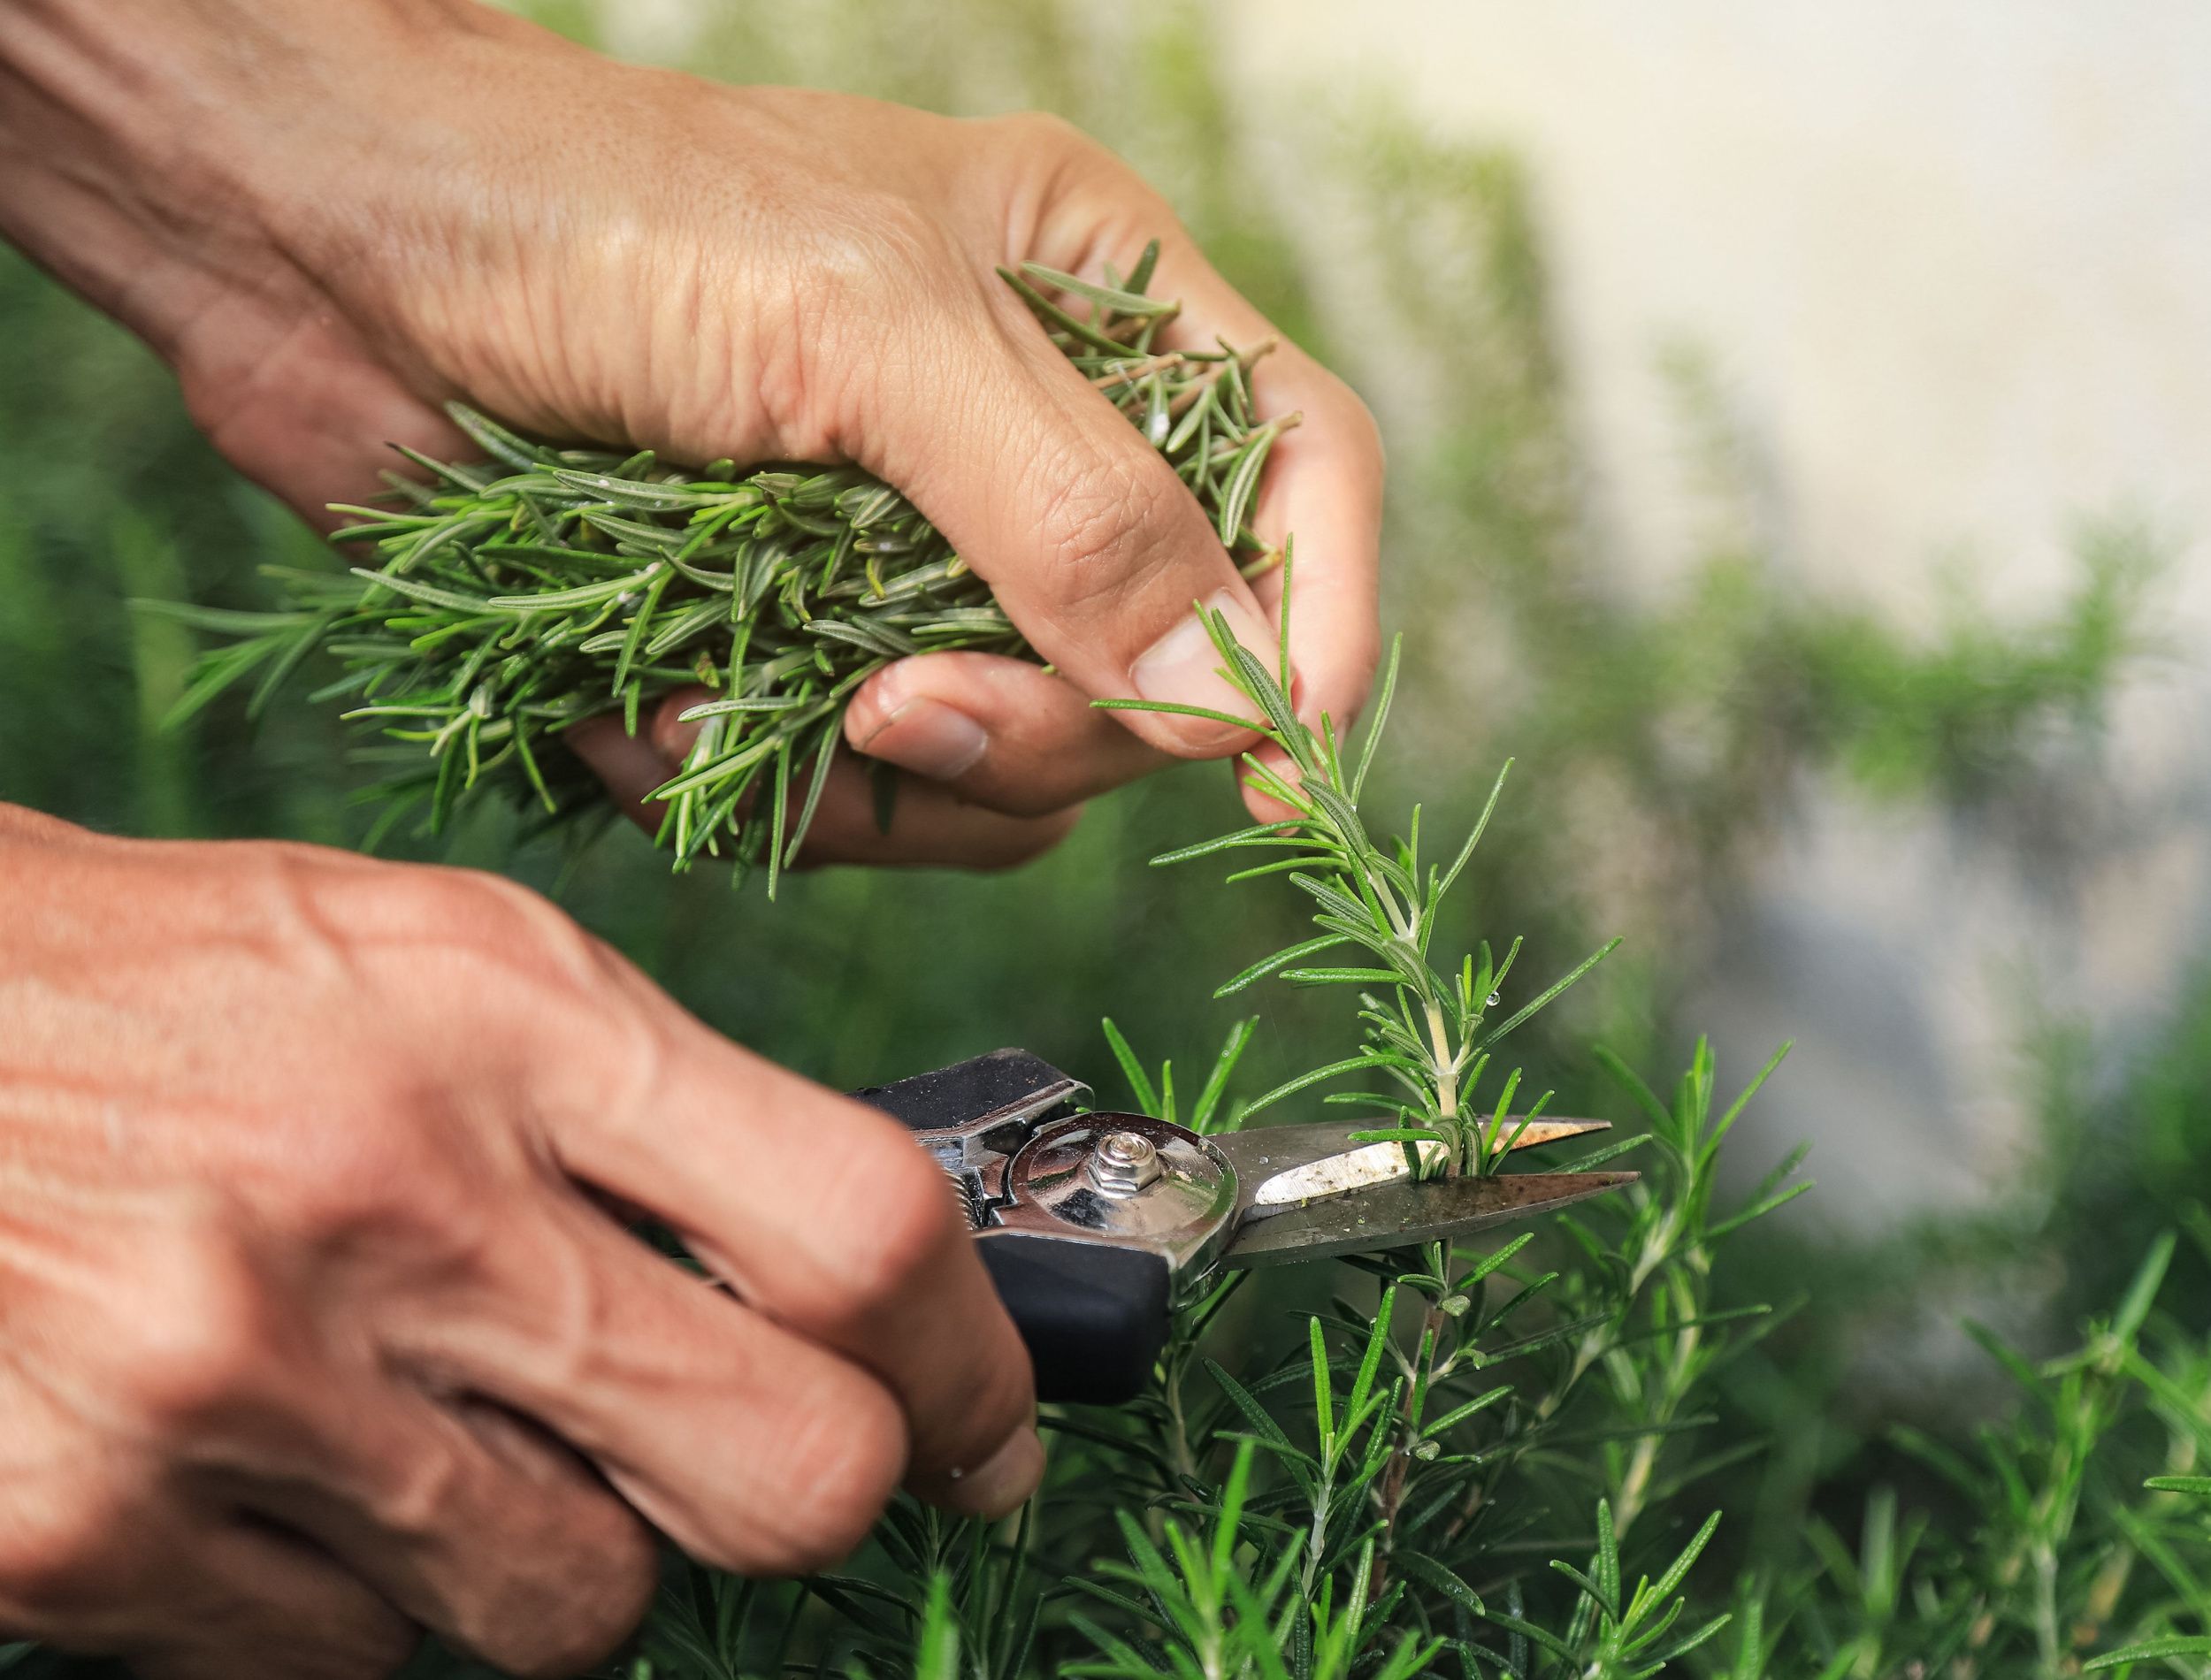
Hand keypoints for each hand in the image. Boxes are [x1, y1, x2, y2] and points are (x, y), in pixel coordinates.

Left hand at [0, 0, 1382, 864]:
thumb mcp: (872, 334)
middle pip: (1156, 672)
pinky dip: (768, 782)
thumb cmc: (604, 217)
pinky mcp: (799, 655)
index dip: (1320, 621)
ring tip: (735, 689)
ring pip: (1008, 769)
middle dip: (1035, 725)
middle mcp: (1031, 450)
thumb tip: (1226, 690)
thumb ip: (1070, 512)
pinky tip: (664, 701)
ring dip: (878, 775)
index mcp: (1101, 309)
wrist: (336, 258)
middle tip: (891, 701)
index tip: (1275, 769)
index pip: (1303, 475)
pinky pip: (862, 801)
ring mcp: (915, 565)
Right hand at [0, 806, 1039, 1676]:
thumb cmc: (193, 990)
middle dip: (806, 1494)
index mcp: (510, 1017)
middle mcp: (391, 1198)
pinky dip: (356, 1593)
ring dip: (555, 1545)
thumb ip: (658, 1117)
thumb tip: (859, 1293)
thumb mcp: (450, 966)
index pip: (859, 1229)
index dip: (973, 1361)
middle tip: (745, 1456)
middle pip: (786, 1473)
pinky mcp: (80, 1535)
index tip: (991, 1426)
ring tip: (433, 1416)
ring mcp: (229, 1384)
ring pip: (576, 1607)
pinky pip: (353, 1662)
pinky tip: (274, 1460)